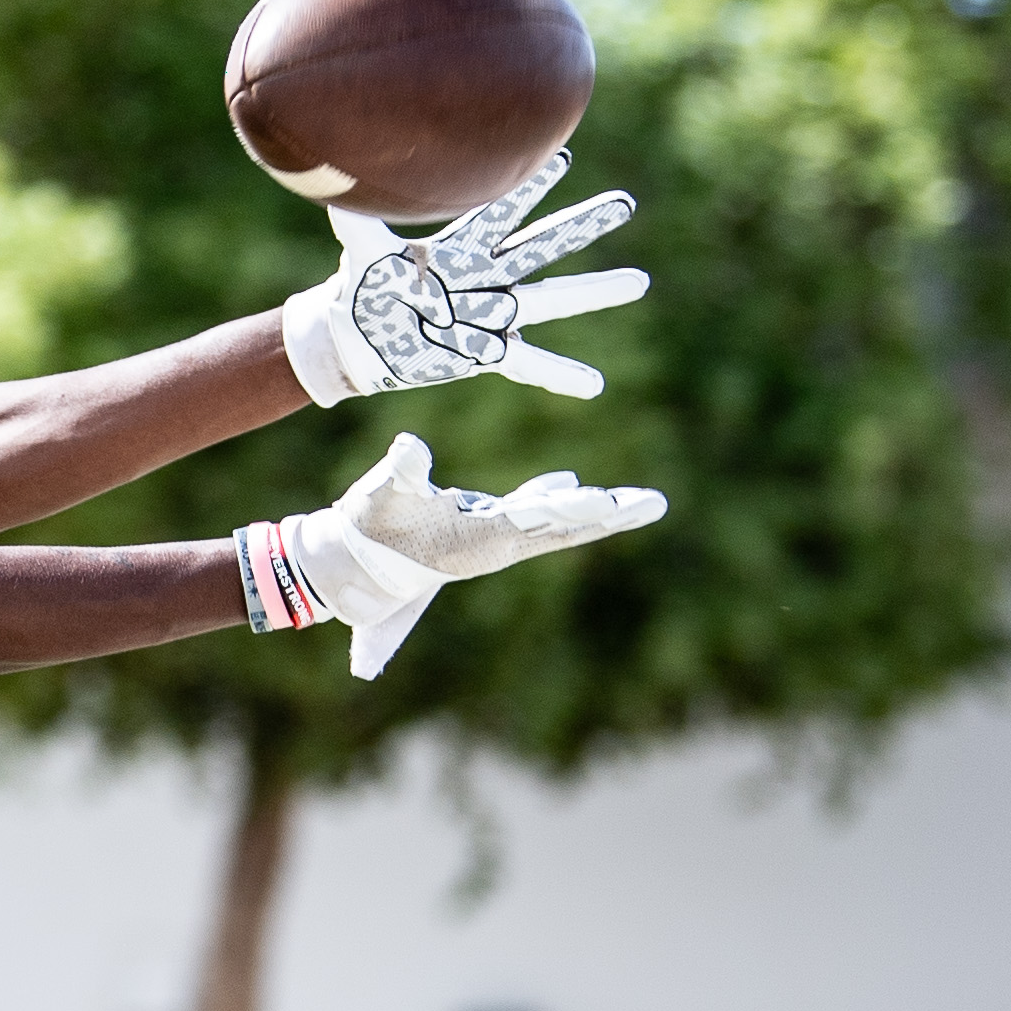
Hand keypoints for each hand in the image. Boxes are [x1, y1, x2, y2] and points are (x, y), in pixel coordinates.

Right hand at [239, 432, 668, 680]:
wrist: (357, 565)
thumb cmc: (368, 529)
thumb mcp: (379, 496)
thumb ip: (400, 471)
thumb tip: (410, 445)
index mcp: (476, 538)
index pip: (531, 520)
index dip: (565, 507)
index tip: (602, 501)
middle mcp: (497, 543)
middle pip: (565, 529)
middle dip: (609, 515)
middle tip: (653, 504)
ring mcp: (496, 538)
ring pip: (558, 525)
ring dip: (600, 511)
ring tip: (642, 501)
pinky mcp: (486, 526)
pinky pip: (533, 514)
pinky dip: (556, 498)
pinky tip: (574, 481)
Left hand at [279, 154, 649, 405]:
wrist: (357, 338)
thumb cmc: (361, 287)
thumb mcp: (361, 252)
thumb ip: (356, 219)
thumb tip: (336, 184)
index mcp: (459, 246)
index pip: (500, 212)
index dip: (528, 189)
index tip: (562, 158)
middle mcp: (485, 276)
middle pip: (542, 247)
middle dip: (582, 227)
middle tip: (625, 204)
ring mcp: (491, 314)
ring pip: (552, 300)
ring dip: (594, 292)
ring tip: (638, 281)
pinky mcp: (486, 353)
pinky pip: (530, 365)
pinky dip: (560, 376)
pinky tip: (594, 385)